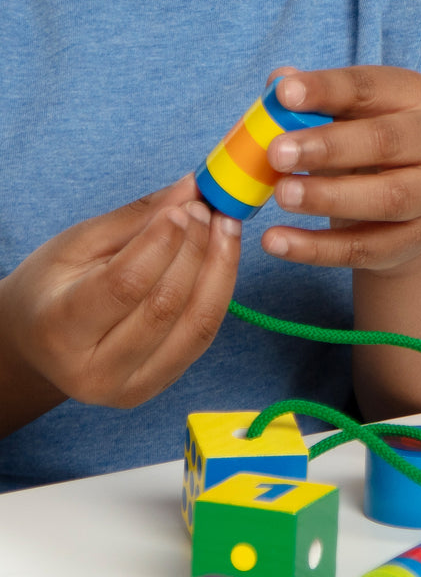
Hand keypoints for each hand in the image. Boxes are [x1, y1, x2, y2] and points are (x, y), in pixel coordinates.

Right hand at [0, 176, 241, 410]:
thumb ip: (136, 220)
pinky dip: (219, 294)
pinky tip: (222, 260)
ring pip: (196, 326)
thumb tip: (192, 189)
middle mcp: (97, 371)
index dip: (162, 243)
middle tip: (210, 211)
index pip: (125, 284)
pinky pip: (203, 338)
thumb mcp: (77, 246)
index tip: (185, 208)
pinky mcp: (160, 387)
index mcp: (60, 330)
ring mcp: (132, 388)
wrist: (39, 347)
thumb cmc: (51, 290)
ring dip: (220, 271)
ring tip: (225, 229)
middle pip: (166, 306)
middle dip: (196, 251)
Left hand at [263, 66, 420, 272]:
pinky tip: (277, 241)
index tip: (284, 95)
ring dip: (328, 197)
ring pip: (385, 199)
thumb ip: (312, 103)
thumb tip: (277, 81)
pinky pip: (364, 247)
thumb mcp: (343, 120)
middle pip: (384, 142)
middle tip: (277, 154)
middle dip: (328, 147)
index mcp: (414, 97)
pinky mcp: (415, 240)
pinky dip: (317, 248)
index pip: (370, 87)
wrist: (407, 210)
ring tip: (281, 196)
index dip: (327, 89)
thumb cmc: (366, 151)